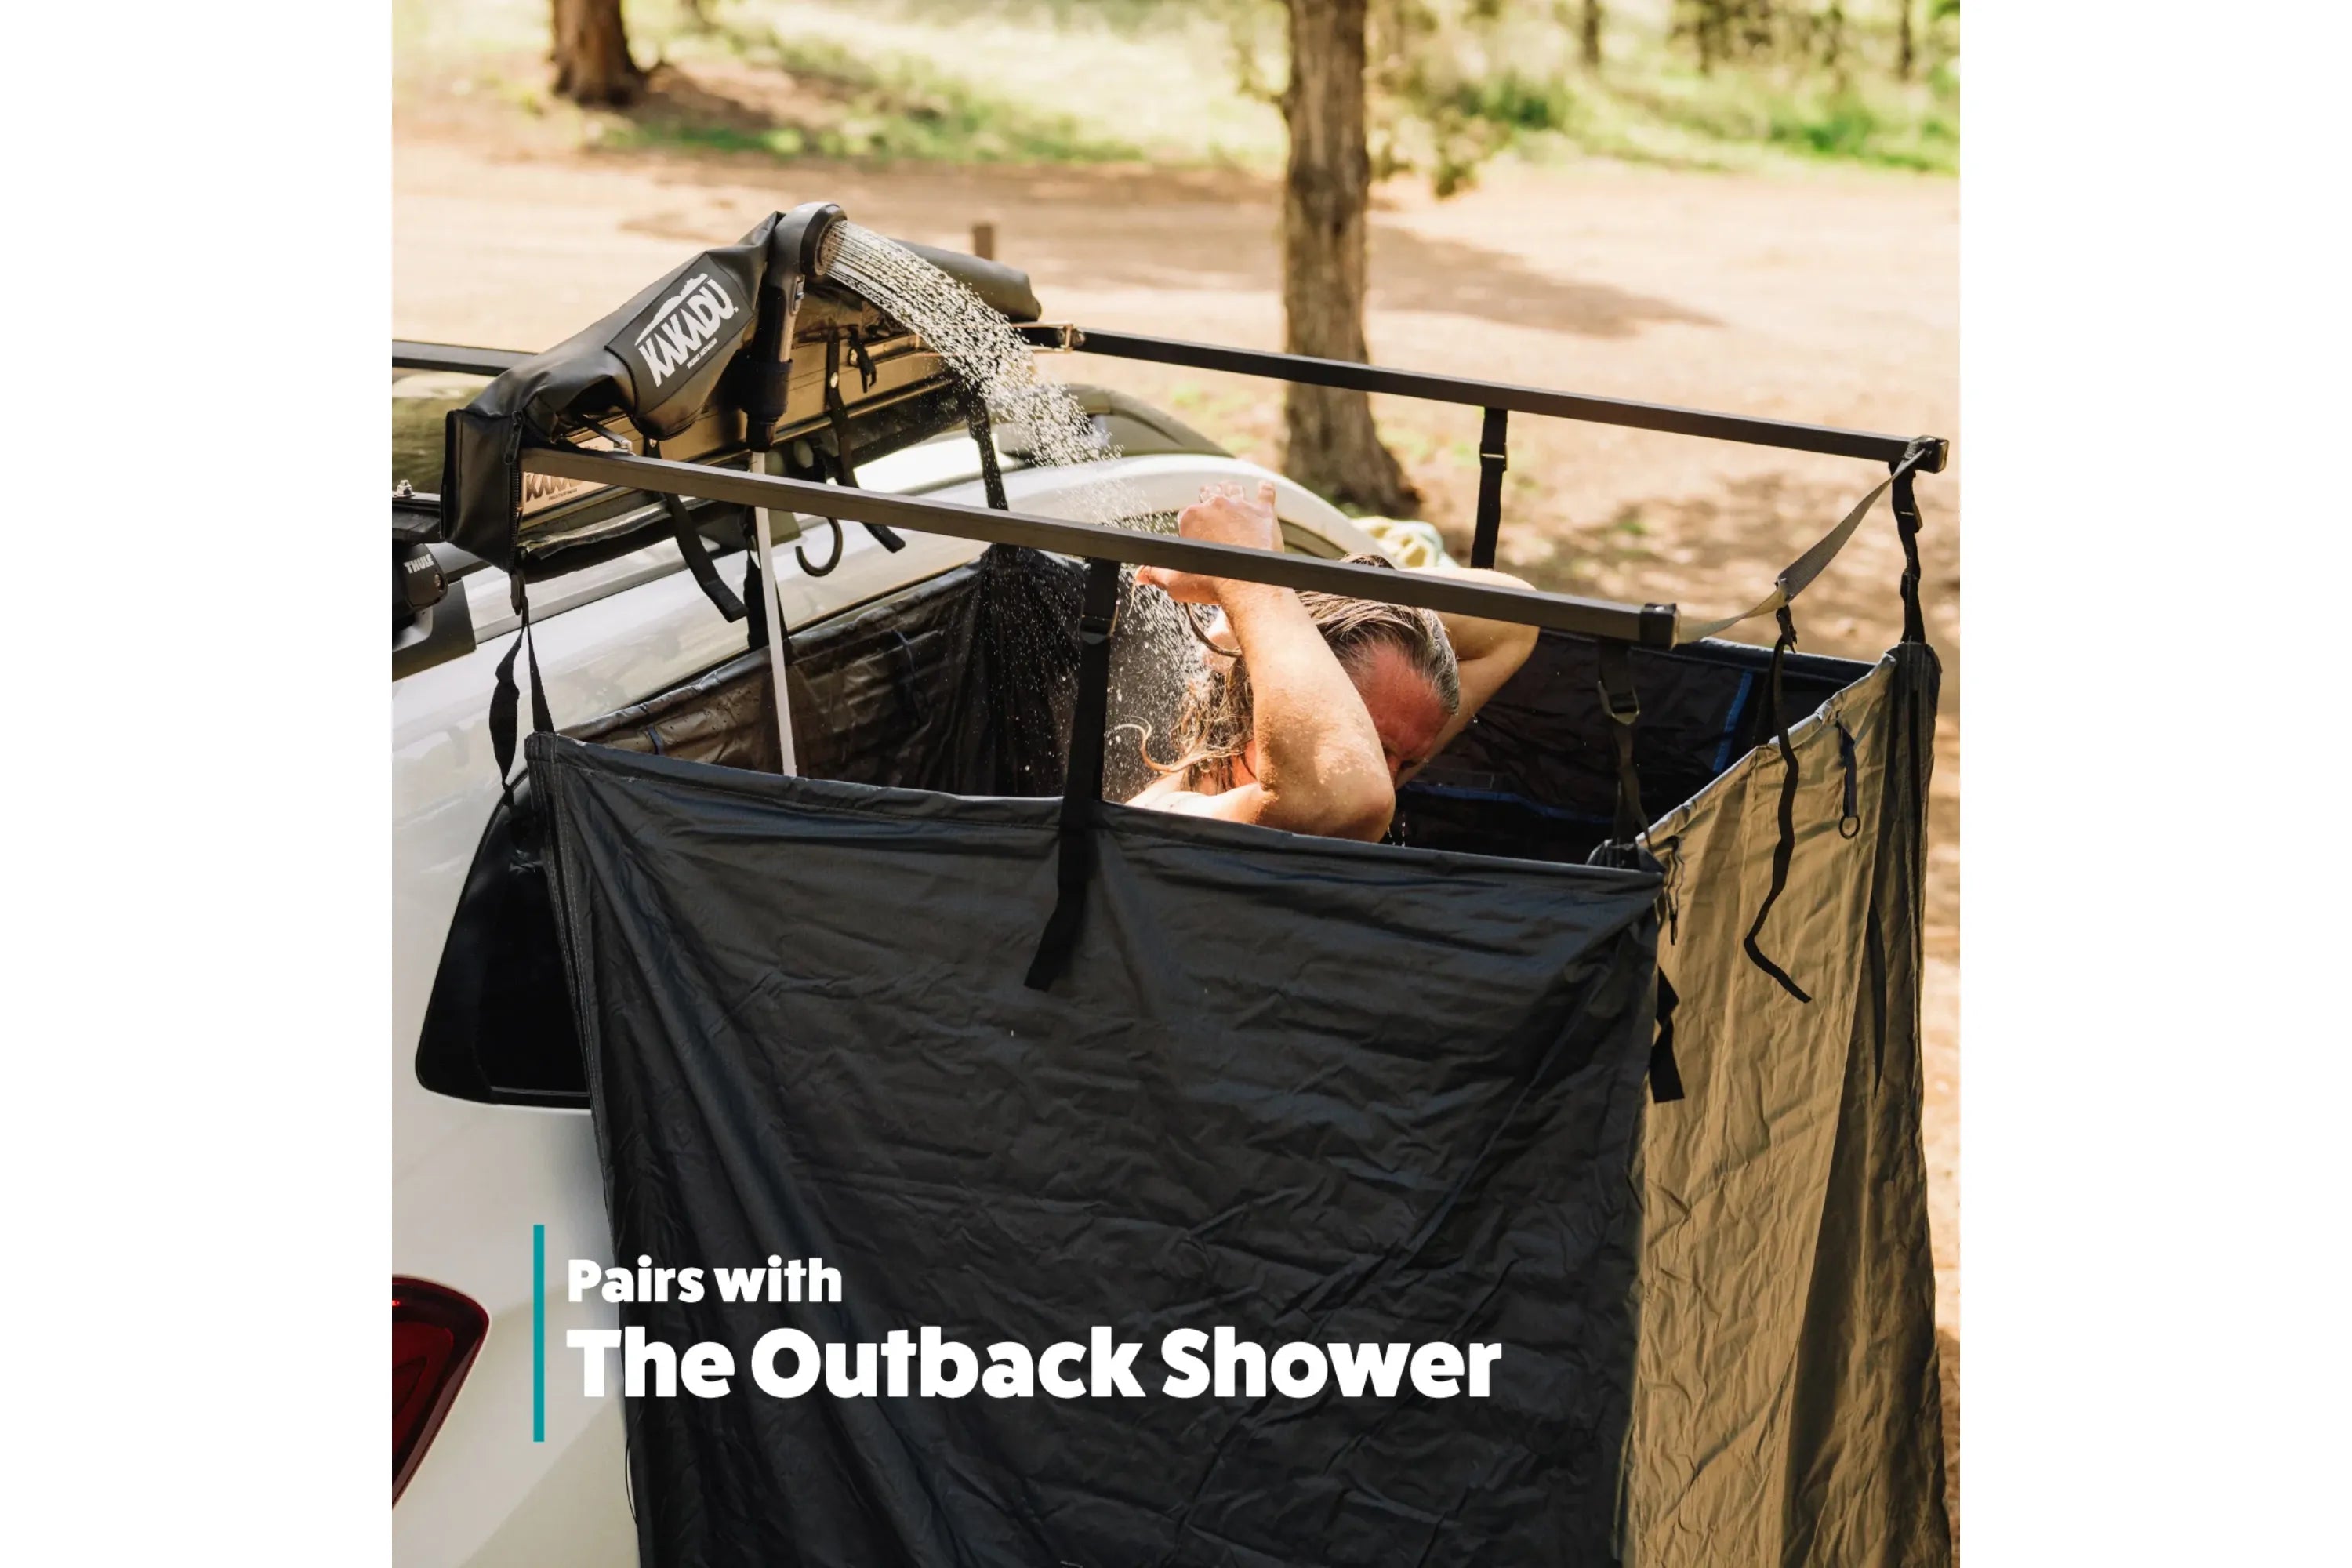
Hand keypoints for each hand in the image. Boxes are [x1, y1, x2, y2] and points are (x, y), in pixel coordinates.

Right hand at [1137, 481, 1281, 604]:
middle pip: (1209, 495)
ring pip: (1234, 489)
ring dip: (1231, 491)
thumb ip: (1155, 573)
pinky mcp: (1263, 512)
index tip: (1196, 537)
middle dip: (1209, 501)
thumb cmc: (1212, 584)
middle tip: (1212, 512)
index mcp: (1191, 517)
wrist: (1249, 588)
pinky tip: (1262, 488)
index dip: (1191, 525)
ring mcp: (1241, 506)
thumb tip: (1140, 575)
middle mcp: (1215, 505)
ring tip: (1231, 494)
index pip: (1187, 514)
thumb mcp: (1175, 581)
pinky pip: (1265, 492)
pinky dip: (1264, 490)